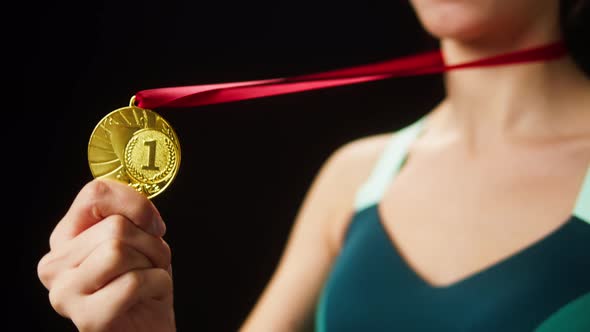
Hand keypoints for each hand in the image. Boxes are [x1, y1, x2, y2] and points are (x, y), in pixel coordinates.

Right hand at [37, 179, 174, 331]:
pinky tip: (150, 297)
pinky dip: (157, 284)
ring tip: (150, 279)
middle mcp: (55, 265)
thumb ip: (129, 214)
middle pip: (115, 226)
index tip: (153, 226)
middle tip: (152, 264)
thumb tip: (138, 206)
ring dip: (153, 264)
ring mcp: (65, 293)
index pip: (95, 194)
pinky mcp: (87, 318)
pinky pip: (133, 282)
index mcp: (65, 238)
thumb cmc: (145, 284)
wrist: (150, 329)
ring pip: (118, 250)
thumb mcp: (140, 239)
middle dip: (150, 243)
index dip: (135, 204)